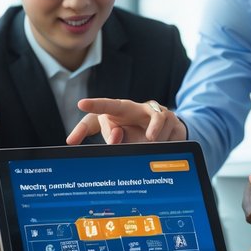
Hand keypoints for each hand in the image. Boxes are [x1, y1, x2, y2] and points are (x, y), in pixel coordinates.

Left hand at [65, 98, 186, 144]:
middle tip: (86, 108)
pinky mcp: (170, 116)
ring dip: (151, 143)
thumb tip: (114, 139)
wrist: (169, 131)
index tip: (81, 104)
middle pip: (118, 106)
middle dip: (101, 107)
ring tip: (152, 145)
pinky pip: (166, 133)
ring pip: (151, 128)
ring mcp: (153, 110)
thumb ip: (115, 139)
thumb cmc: (139, 134)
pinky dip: (163, 142)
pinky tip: (164, 143)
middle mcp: (134, 107)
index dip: (93, 107)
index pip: (104, 109)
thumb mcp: (125, 139)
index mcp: (120, 113)